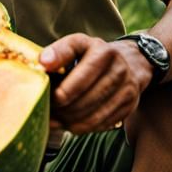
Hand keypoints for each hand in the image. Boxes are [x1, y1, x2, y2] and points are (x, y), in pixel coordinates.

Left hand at [39, 32, 153, 132]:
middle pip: (85, 102)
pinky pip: (101, 124)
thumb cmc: (92, 53)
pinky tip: (68, 123)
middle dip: (61, 110)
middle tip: (45, 111)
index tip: (44, 97)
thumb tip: (43, 64)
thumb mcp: (77, 43)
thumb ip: (59, 51)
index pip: (79, 82)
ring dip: (69, 122)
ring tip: (54, 120)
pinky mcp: (129, 107)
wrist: (129, 61)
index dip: (59, 95)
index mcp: (104, 53)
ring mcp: (127, 91)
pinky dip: (82, 127)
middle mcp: (119, 71)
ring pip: (93, 117)